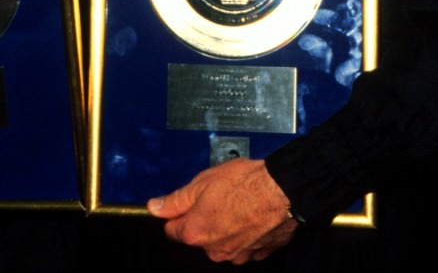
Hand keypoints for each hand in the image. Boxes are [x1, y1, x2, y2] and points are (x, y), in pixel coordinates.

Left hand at [148, 158, 297, 263]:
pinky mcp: (259, 254)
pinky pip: (246, 245)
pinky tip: (253, 215)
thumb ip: (176, 200)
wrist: (282, 191)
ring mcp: (238, 255)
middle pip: (200, 237)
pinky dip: (247, 233)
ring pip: (224, 242)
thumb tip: (155, 207)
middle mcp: (215, 251)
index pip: (173, 230)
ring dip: (228, 228)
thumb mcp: (201, 183)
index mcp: (195, 233)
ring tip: (239, 205)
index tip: (188, 203)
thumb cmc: (245, 184)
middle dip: (206, 220)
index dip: (179, 214)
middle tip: (219, 198)